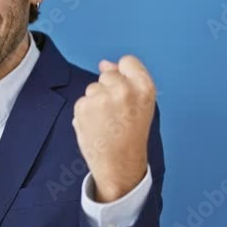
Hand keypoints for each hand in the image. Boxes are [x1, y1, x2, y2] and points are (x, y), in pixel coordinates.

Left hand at [72, 55, 156, 202]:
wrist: (119, 164)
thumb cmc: (131, 136)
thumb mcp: (141, 105)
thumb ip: (127, 80)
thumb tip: (104, 63)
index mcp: (144, 88)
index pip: (128, 62)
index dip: (124, 75)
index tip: (125, 92)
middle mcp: (124, 90)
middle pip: (108, 74)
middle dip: (108, 89)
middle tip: (116, 114)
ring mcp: (102, 98)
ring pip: (93, 88)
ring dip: (96, 102)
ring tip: (106, 122)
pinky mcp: (84, 107)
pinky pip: (82, 101)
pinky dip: (85, 112)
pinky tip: (96, 126)